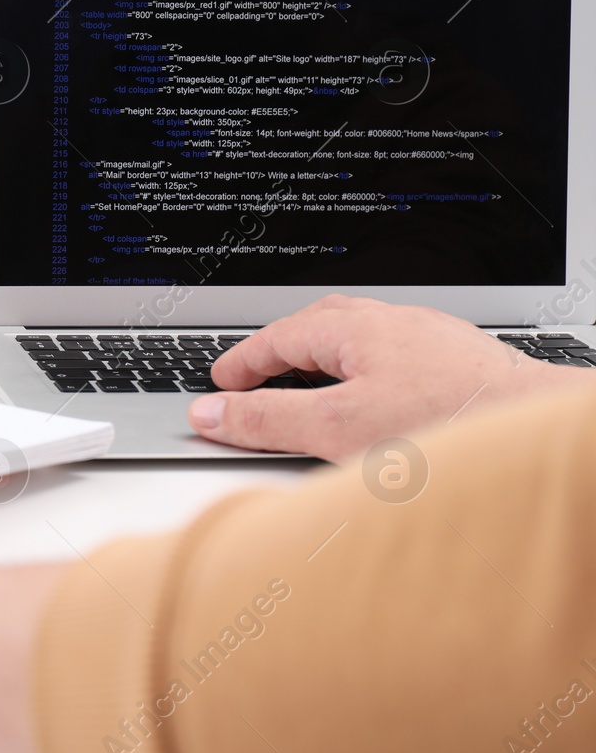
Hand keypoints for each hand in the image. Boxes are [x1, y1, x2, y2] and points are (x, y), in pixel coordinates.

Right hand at [185, 295, 595, 459]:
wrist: (539, 428)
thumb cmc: (450, 423)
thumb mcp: (337, 428)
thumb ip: (268, 420)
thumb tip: (213, 412)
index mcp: (356, 328)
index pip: (278, 336)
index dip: (242, 362)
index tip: (220, 383)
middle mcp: (395, 324)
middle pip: (320, 325)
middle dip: (282, 349)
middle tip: (256, 378)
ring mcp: (432, 342)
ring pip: (363, 339)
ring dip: (328, 359)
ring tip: (311, 388)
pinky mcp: (461, 366)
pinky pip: (398, 358)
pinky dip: (368, 373)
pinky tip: (379, 401)